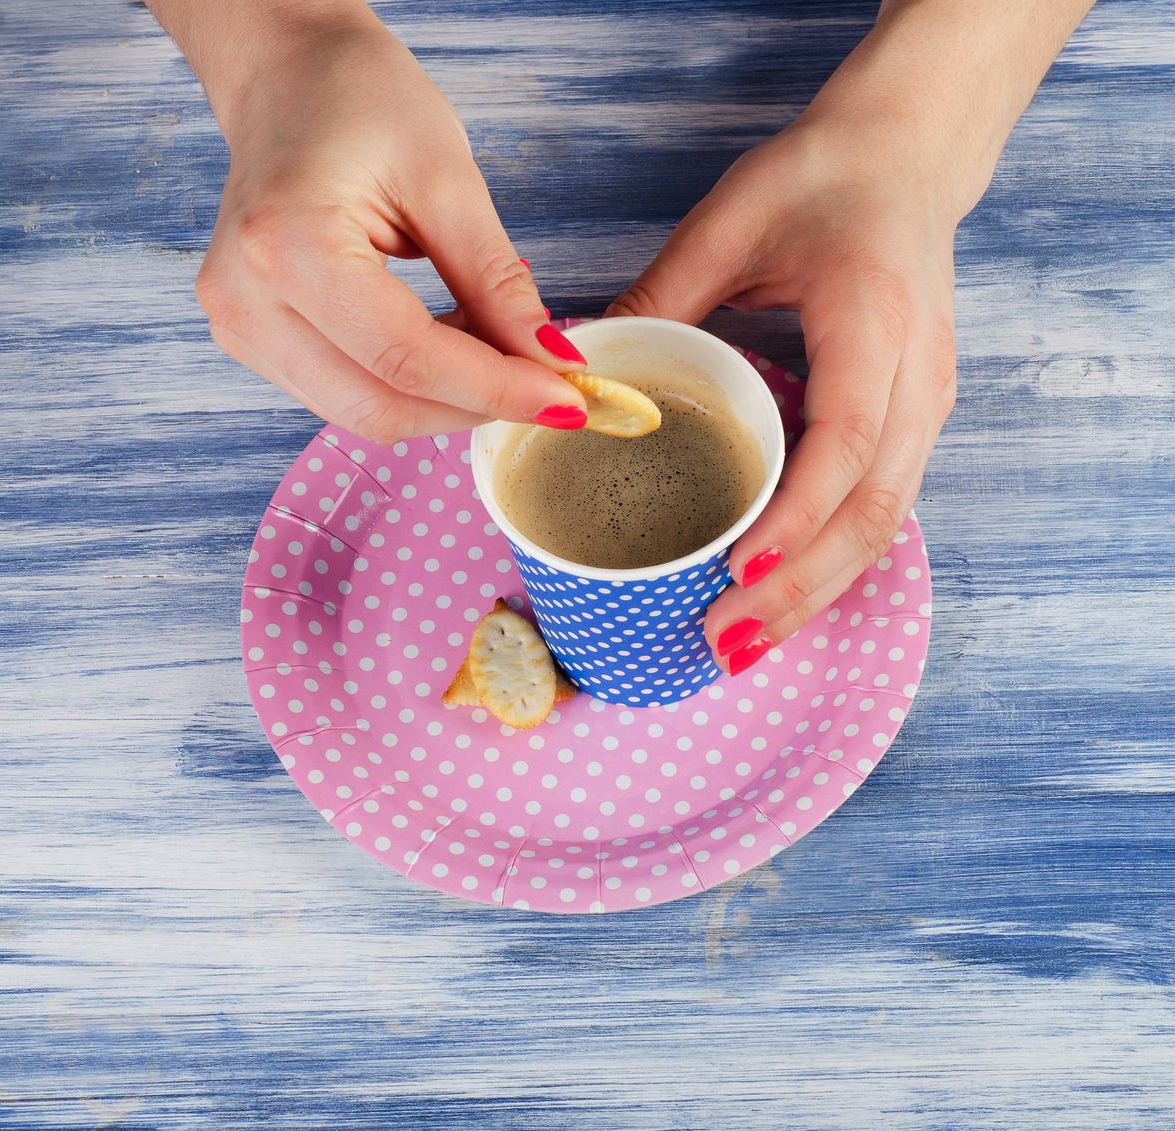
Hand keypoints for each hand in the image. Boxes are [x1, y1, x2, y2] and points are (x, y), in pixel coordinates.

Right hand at [181, 9, 588, 441]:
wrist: (287, 76)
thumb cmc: (358, 99)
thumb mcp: (446, 177)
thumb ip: (495, 281)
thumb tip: (550, 362)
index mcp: (288, 246)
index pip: (406, 357)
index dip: (494, 387)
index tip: (565, 396)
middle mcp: (244, 301)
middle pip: (378, 406)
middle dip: (472, 406)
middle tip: (544, 384)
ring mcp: (237, 327)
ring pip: (361, 413)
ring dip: (442, 400)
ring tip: (493, 350)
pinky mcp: (247, 339)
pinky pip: (341, 394)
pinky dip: (406, 386)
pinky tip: (444, 345)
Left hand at [607, 119, 959, 672]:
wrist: (906, 152)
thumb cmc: (819, 179)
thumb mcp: (725, 224)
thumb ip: (655, 299)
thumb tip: (577, 375)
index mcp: (873, 321)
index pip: (845, 443)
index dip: (794, 519)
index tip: (737, 571)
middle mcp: (917, 376)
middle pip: (873, 511)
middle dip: (800, 590)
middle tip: (724, 643)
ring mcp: (925, 403)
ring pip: (884, 524)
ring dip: (818, 594)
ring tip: (744, 646)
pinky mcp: (914, 419)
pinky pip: (880, 507)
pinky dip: (831, 562)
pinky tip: (779, 600)